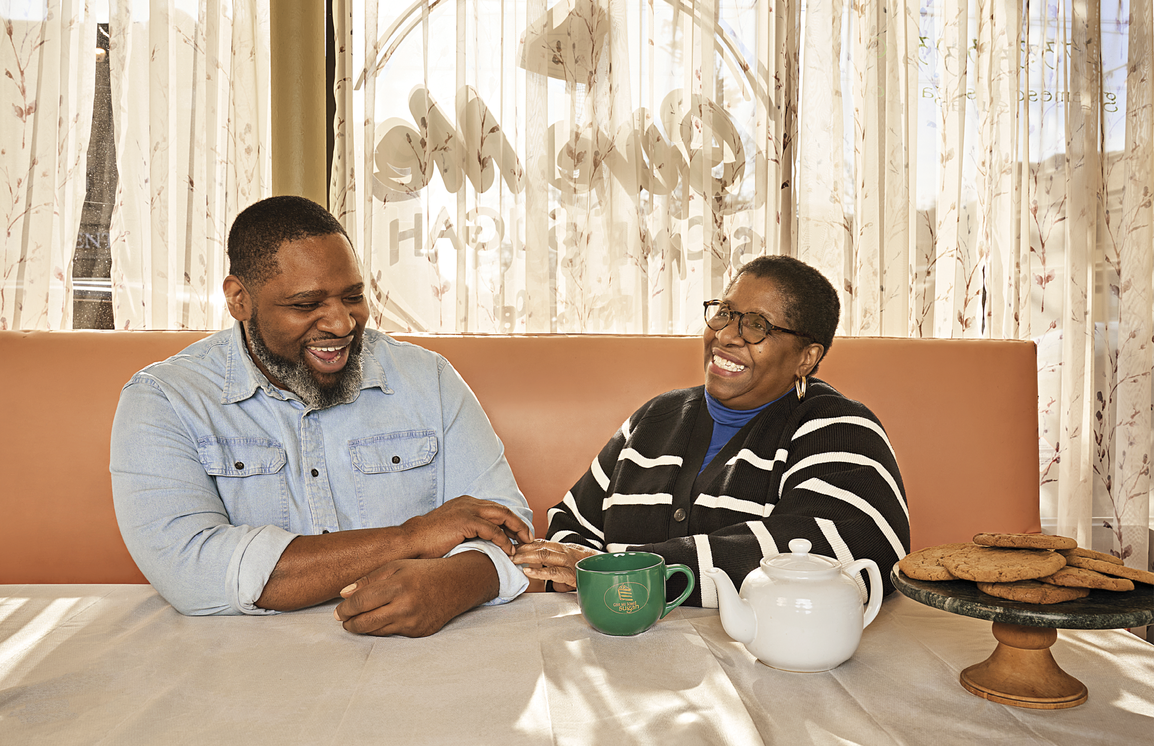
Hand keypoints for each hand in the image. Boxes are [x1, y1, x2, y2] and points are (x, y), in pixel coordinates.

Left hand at [333, 552, 498, 636]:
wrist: (458, 584)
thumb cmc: (424, 571)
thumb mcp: (396, 567)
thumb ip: (369, 579)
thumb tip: (344, 594)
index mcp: (397, 585)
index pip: (360, 602)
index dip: (344, 609)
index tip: (338, 611)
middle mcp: (405, 606)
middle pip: (365, 622)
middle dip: (349, 623)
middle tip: (343, 620)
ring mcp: (413, 622)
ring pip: (377, 631)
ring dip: (363, 627)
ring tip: (358, 621)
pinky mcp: (419, 632)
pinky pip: (393, 634)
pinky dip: (383, 628)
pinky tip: (382, 619)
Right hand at [400, 495, 532, 558]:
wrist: (410, 541)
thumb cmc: (428, 541)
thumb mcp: (452, 530)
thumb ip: (468, 531)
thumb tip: (484, 543)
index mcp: (466, 503)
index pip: (495, 509)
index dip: (510, 521)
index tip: (519, 534)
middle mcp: (469, 503)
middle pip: (503, 510)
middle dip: (519, 524)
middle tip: (529, 538)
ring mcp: (468, 510)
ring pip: (503, 516)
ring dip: (517, 530)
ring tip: (524, 544)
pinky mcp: (467, 521)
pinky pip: (493, 530)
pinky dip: (504, 540)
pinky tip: (509, 550)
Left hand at [511, 539, 599, 591]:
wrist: (614, 574)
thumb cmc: (594, 572)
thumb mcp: (575, 567)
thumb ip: (560, 570)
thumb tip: (548, 579)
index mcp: (566, 548)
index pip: (542, 542)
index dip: (526, 543)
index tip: (511, 544)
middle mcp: (567, 551)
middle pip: (540, 546)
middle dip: (521, 548)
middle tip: (506, 550)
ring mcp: (570, 561)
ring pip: (544, 555)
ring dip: (526, 556)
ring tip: (513, 559)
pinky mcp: (573, 574)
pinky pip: (554, 572)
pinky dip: (539, 571)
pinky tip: (527, 571)